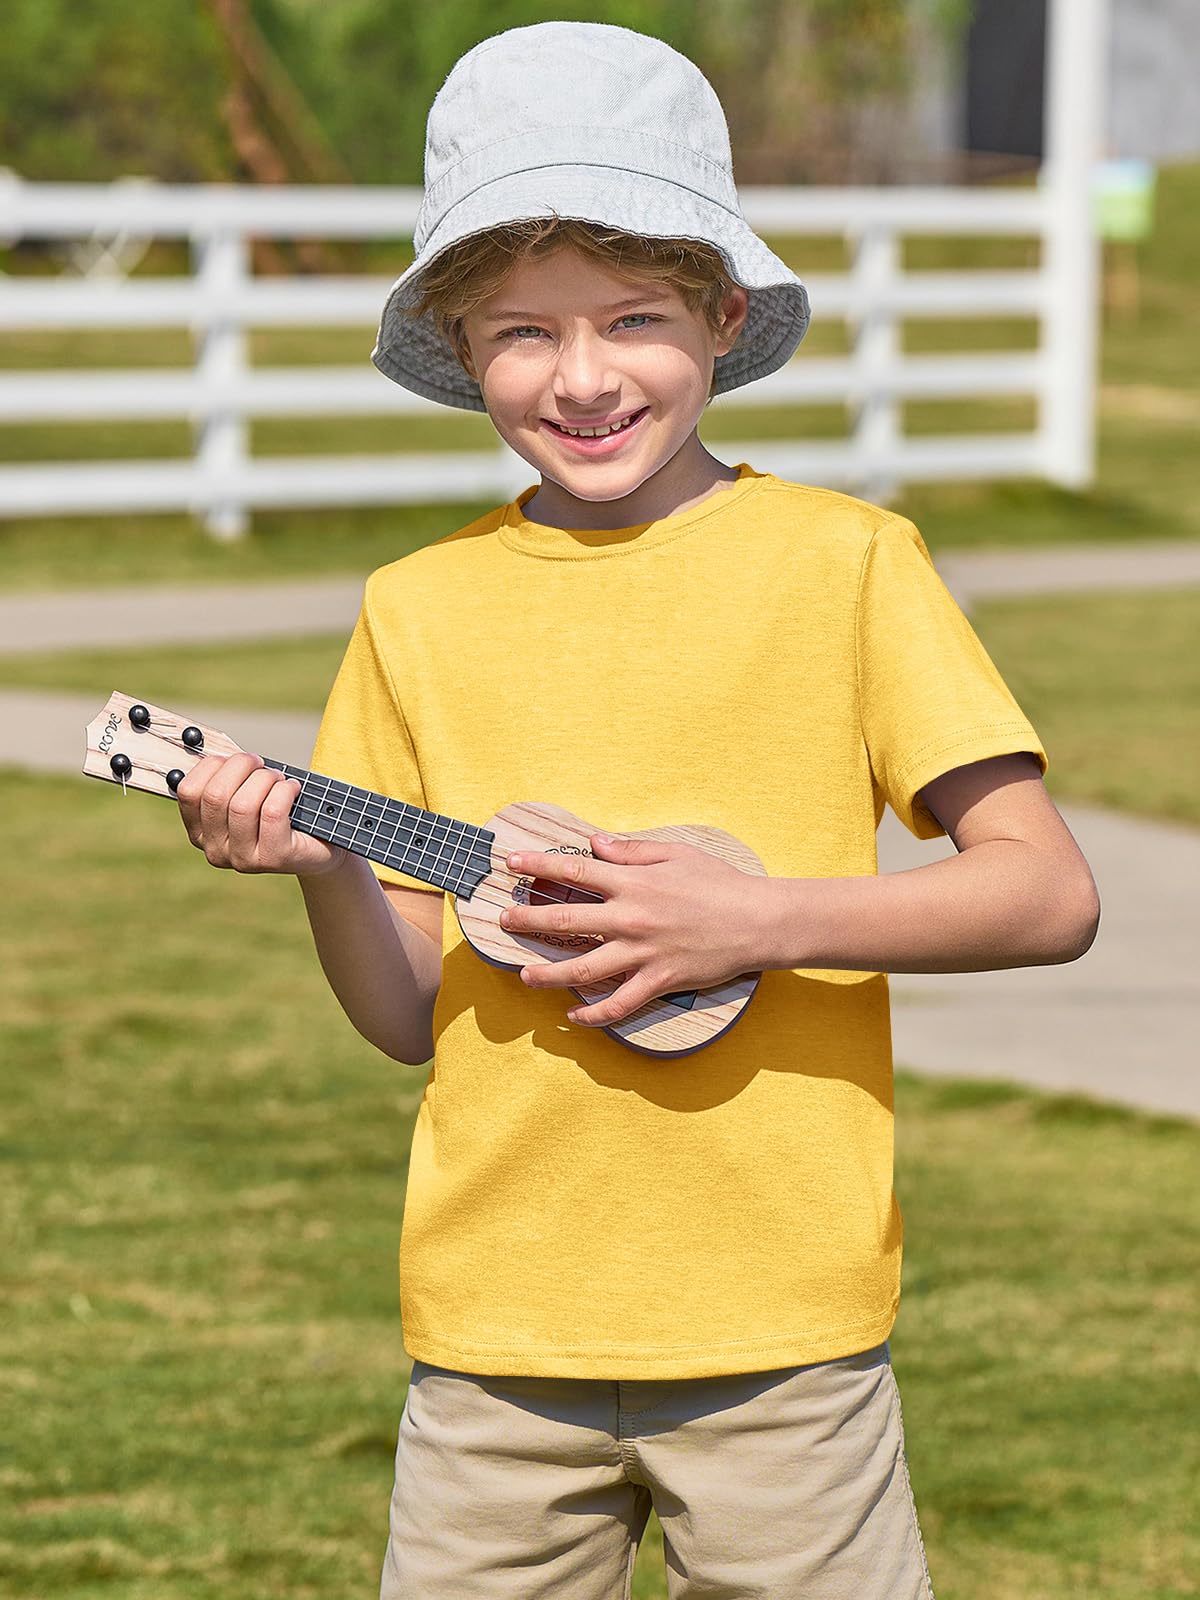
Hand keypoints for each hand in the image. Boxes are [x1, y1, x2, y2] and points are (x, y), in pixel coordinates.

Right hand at [175, 752, 344, 877]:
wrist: (318, 845)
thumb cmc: (278, 811)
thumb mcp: (245, 793)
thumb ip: (226, 777)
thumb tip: (215, 750)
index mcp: (200, 833)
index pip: (188, 791)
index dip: (212, 765)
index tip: (235, 760)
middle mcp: (216, 850)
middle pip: (215, 795)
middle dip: (241, 766)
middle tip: (260, 763)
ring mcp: (242, 859)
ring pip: (242, 805)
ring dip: (265, 779)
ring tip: (280, 779)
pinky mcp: (273, 858)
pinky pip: (272, 812)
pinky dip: (285, 790)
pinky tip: (293, 789)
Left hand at [499, 833, 769, 1026]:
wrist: (758, 921)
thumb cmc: (720, 883)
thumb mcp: (677, 853)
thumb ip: (632, 849)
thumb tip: (596, 843)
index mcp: (633, 882)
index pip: (574, 870)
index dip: (538, 865)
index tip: (511, 863)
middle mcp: (631, 918)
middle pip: (566, 920)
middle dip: (528, 920)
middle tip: (503, 920)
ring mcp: (642, 953)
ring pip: (582, 968)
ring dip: (548, 973)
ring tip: (524, 974)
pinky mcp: (658, 981)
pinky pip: (618, 1003)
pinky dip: (593, 1014)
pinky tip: (574, 1016)